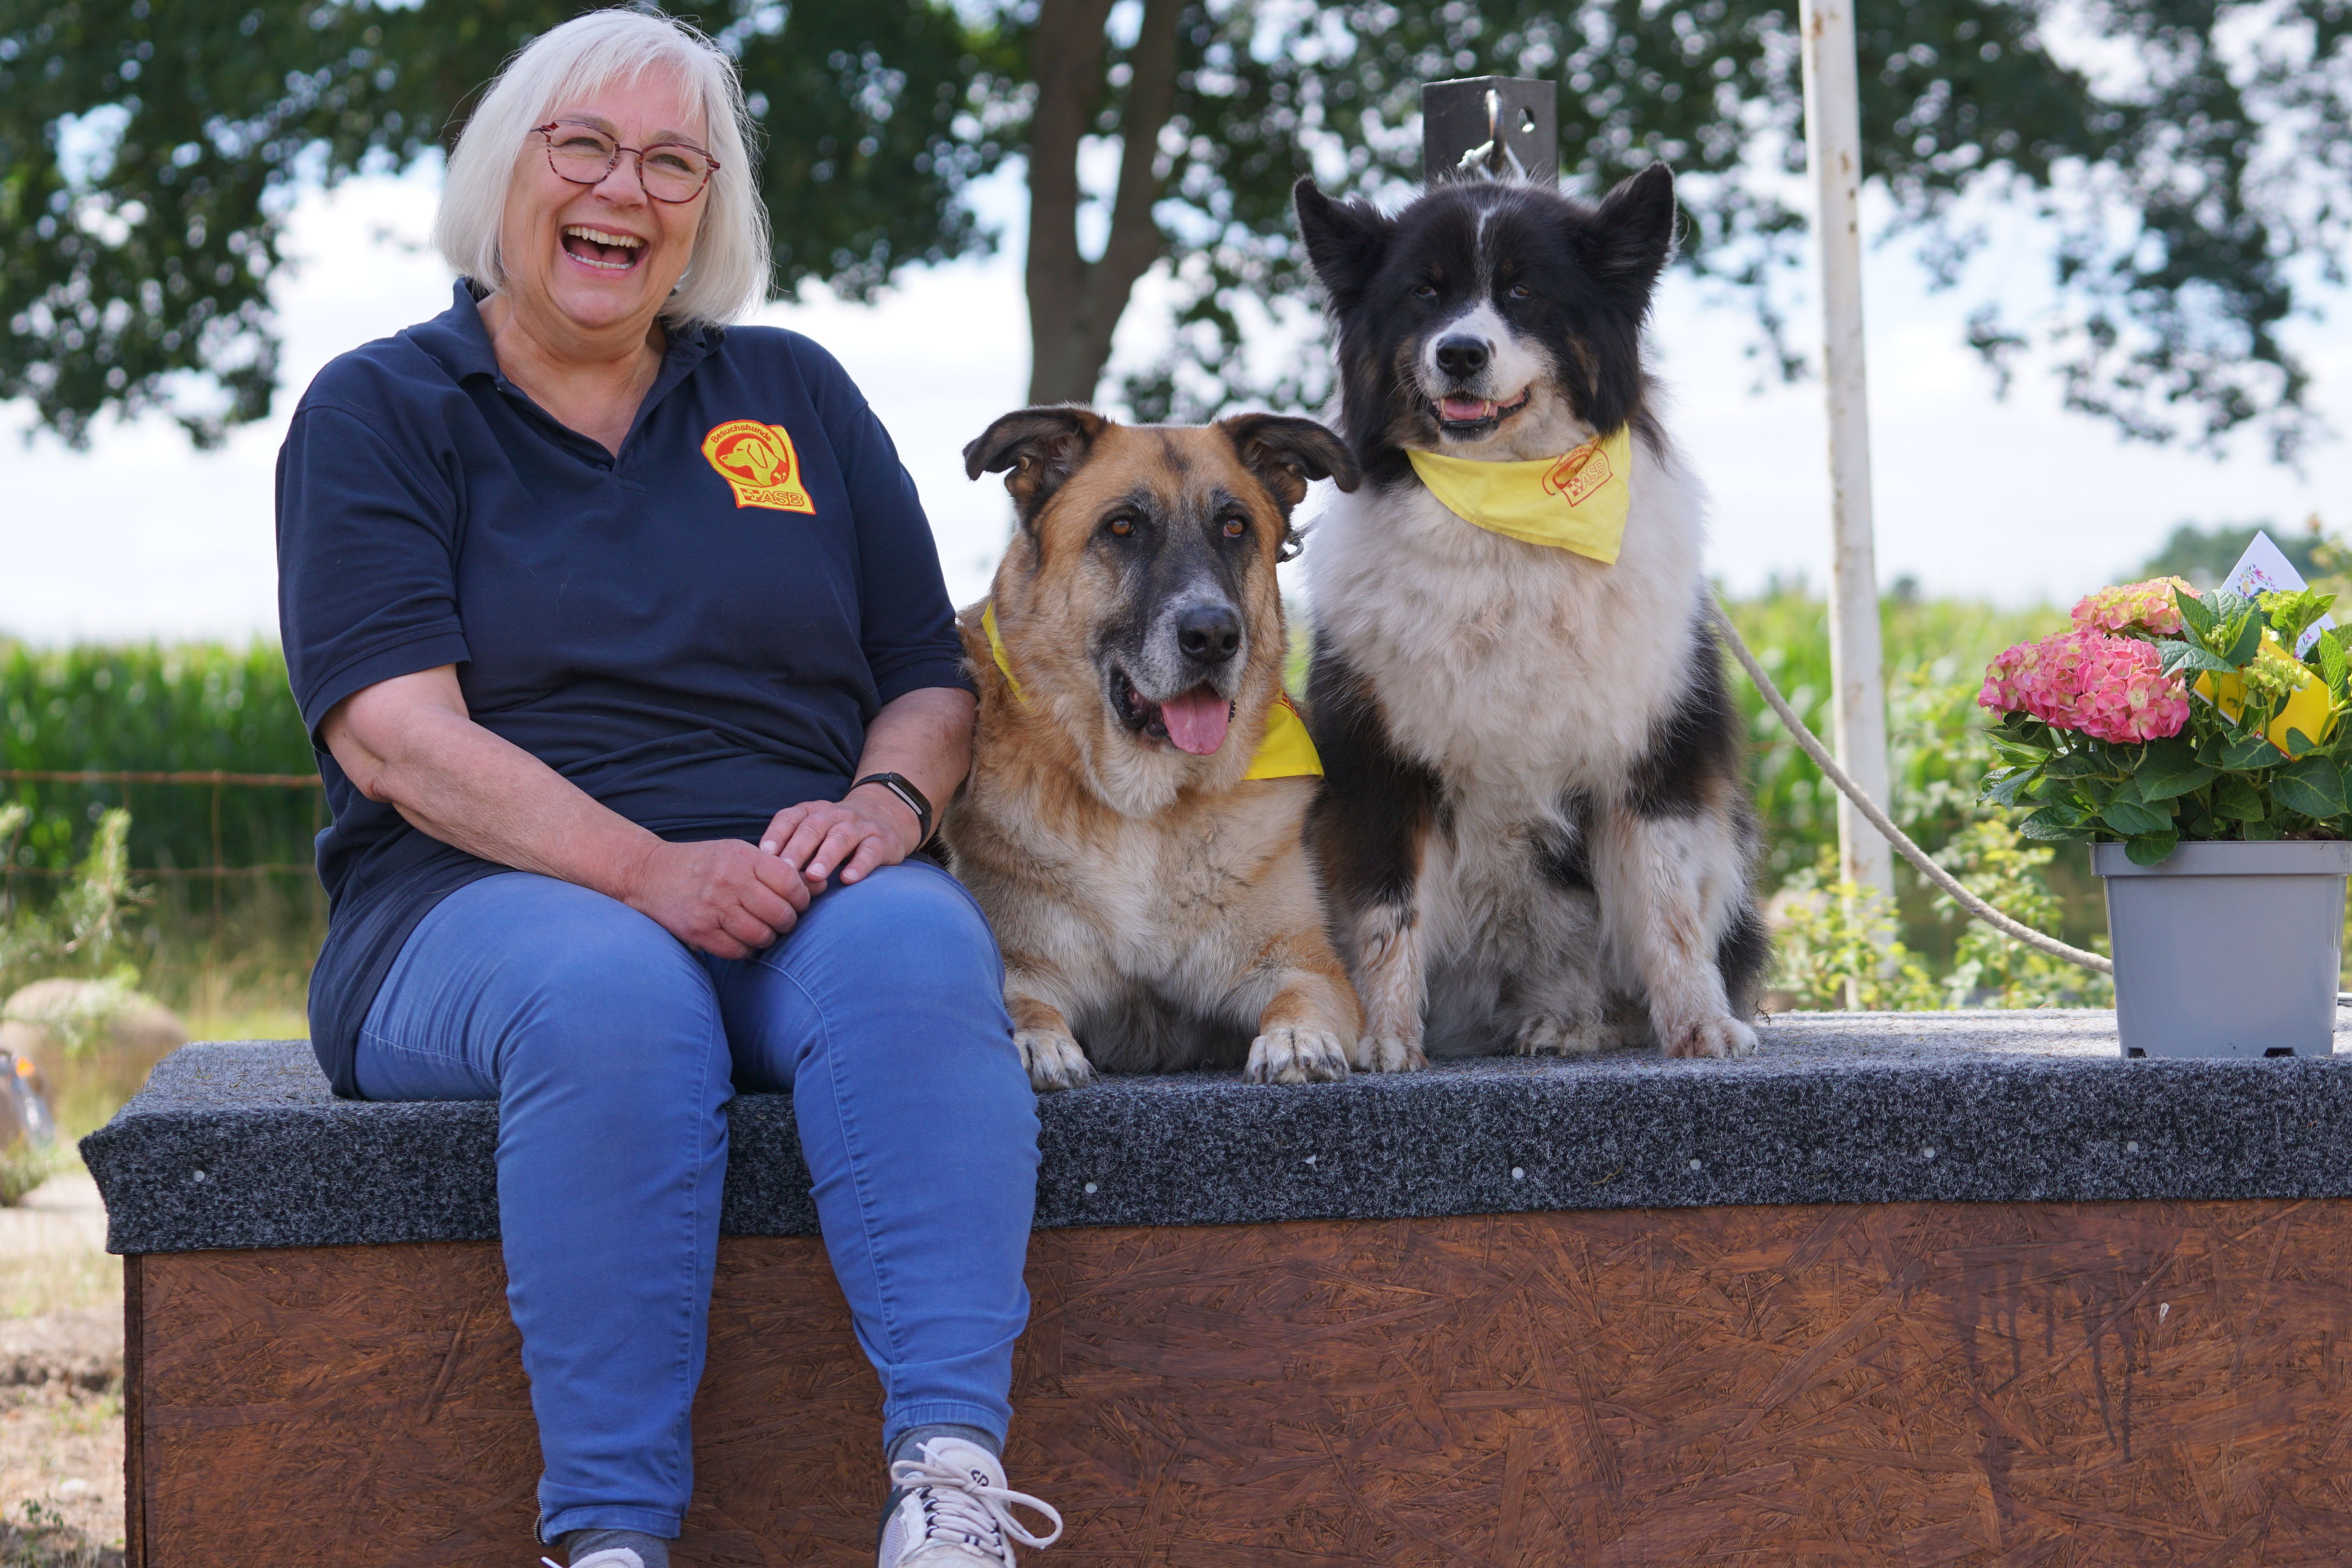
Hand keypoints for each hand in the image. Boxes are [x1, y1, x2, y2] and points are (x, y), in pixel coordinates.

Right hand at [620, 837, 812, 959]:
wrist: (649, 874)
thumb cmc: (704, 864)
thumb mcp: (739, 854)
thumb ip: (778, 869)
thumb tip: (823, 883)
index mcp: (743, 858)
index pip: (792, 883)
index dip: (802, 898)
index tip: (796, 901)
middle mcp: (729, 881)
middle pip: (782, 914)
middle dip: (788, 921)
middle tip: (781, 919)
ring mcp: (713, 907)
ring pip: (763, 935)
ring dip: (768, 937)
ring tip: (762, 928)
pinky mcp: (699, 931)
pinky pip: (738, 950)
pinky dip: (746, 949)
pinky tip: (741, 937)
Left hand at [760, 786, 921, 888]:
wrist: (886, 817)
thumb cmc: (836, 834)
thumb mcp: (814, 833)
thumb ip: (791, 847)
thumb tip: (760, 873)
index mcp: (813, 812)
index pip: (791, 817)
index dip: (777, 833)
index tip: (764, 854)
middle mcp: (836, 815)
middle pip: (814, 828)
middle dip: (797, 849)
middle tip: (786, 871)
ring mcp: (860, 826)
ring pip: (841, 837)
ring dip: (826, 856)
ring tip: (814, 876)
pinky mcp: (882, 841)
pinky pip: (871, 851)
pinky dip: (860, 865)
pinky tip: (848, 879)